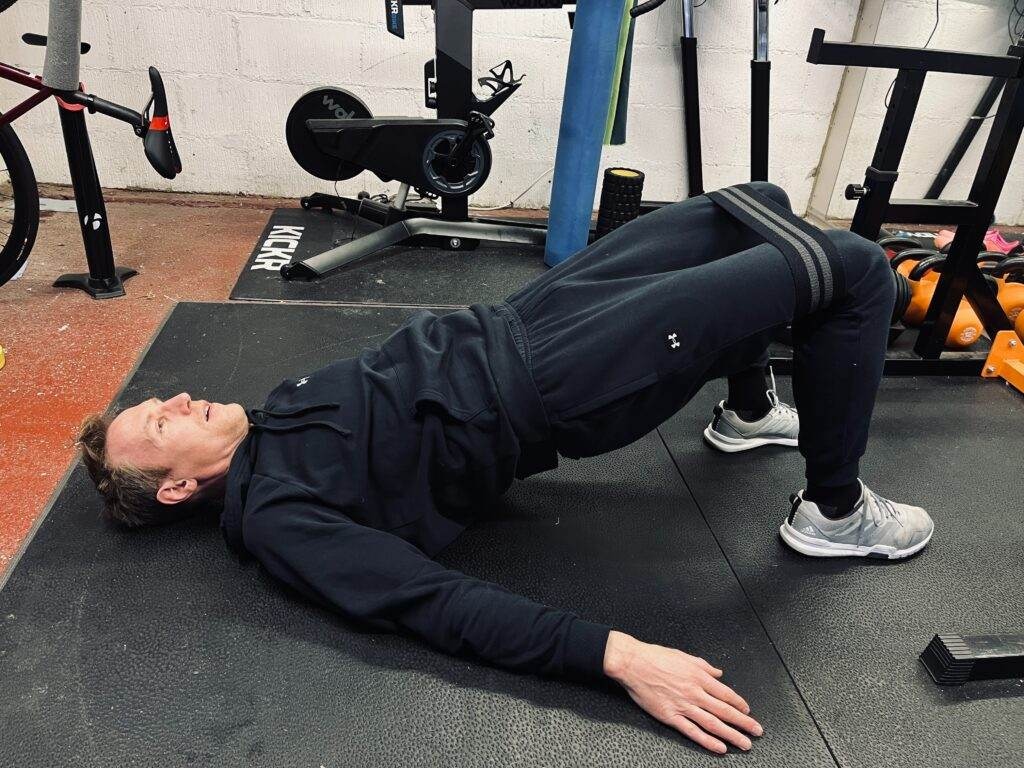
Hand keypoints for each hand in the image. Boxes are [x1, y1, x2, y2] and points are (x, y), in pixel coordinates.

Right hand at [602, 631, 762, 753]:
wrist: (632, 663)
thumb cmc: (655, 657)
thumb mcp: (684, 656)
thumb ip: (704, 666)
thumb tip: (718, 673)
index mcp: (698, 676)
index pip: (725, 693)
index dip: (739, 703)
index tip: (748, 711)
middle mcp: (694, 692)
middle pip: (724, 710)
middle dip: (743, 722)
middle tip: (757, 731)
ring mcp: (683, 706)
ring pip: (713, 723)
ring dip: (731, 735)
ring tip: (744, 744)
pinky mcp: (670, 716)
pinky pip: (692, 731)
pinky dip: (707, 741)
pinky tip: (719, 747)